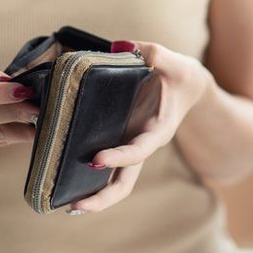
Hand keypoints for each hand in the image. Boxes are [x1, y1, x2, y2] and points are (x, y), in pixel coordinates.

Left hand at [66, 41, 212, 214]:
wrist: (188, 88)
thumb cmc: (181, 75)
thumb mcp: (175, 61)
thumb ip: (154, 53)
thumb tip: (121, 45)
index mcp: (158, 130)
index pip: (139, 150)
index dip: (119, 157)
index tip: (96, 160)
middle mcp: (142, 144)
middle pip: (125, 182)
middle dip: (102, 198)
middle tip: (73, 207)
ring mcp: (130, 146)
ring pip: (115, 182)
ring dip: (93, 197)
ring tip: (65, 206)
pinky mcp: (120, 141)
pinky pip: (106, 166)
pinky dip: (89, 179)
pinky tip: (64, 184)